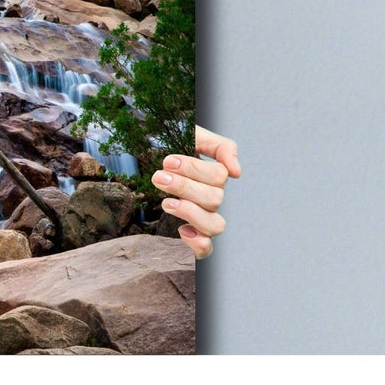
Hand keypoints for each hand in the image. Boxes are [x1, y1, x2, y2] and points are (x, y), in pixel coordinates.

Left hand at [154, 125, 240, 259]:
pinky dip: (198, 244)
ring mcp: (204, 218)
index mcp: (214, 176)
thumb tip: (236, 171)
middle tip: (159, 177)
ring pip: (215, 226)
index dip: (194, 169)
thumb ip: (219, 146)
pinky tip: (181, 230)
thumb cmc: (172, 147)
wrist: (148, 156)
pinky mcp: (193, 235)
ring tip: (166, 203)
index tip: (168, 161)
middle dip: (184, 187)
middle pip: (214, 199)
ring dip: (190, 213)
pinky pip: (206, 249)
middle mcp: (212, 199)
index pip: (218, 176)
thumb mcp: (194, 135)